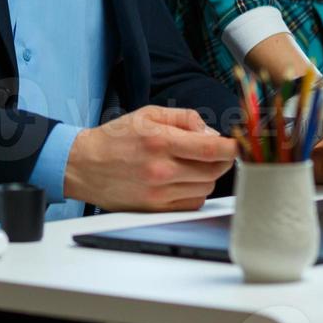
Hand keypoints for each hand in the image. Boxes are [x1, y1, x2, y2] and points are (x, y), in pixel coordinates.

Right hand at [63, 105, 238, 211]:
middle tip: (216, 152)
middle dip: (222, 160)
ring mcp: (159, 193)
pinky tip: (184, 180)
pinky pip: (192, 203)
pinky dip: (196, 191)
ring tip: (192, 164)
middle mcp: (162, 169)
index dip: (232, 147)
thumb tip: (211, 132)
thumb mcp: (148, 114)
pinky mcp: (156, 209)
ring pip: (206, 187)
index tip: (238, 144)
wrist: (84, 166)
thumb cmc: (115, 138)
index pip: (212, 149)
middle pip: (214, 171)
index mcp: (161, 141)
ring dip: (208, 175)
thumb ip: (185, 118)